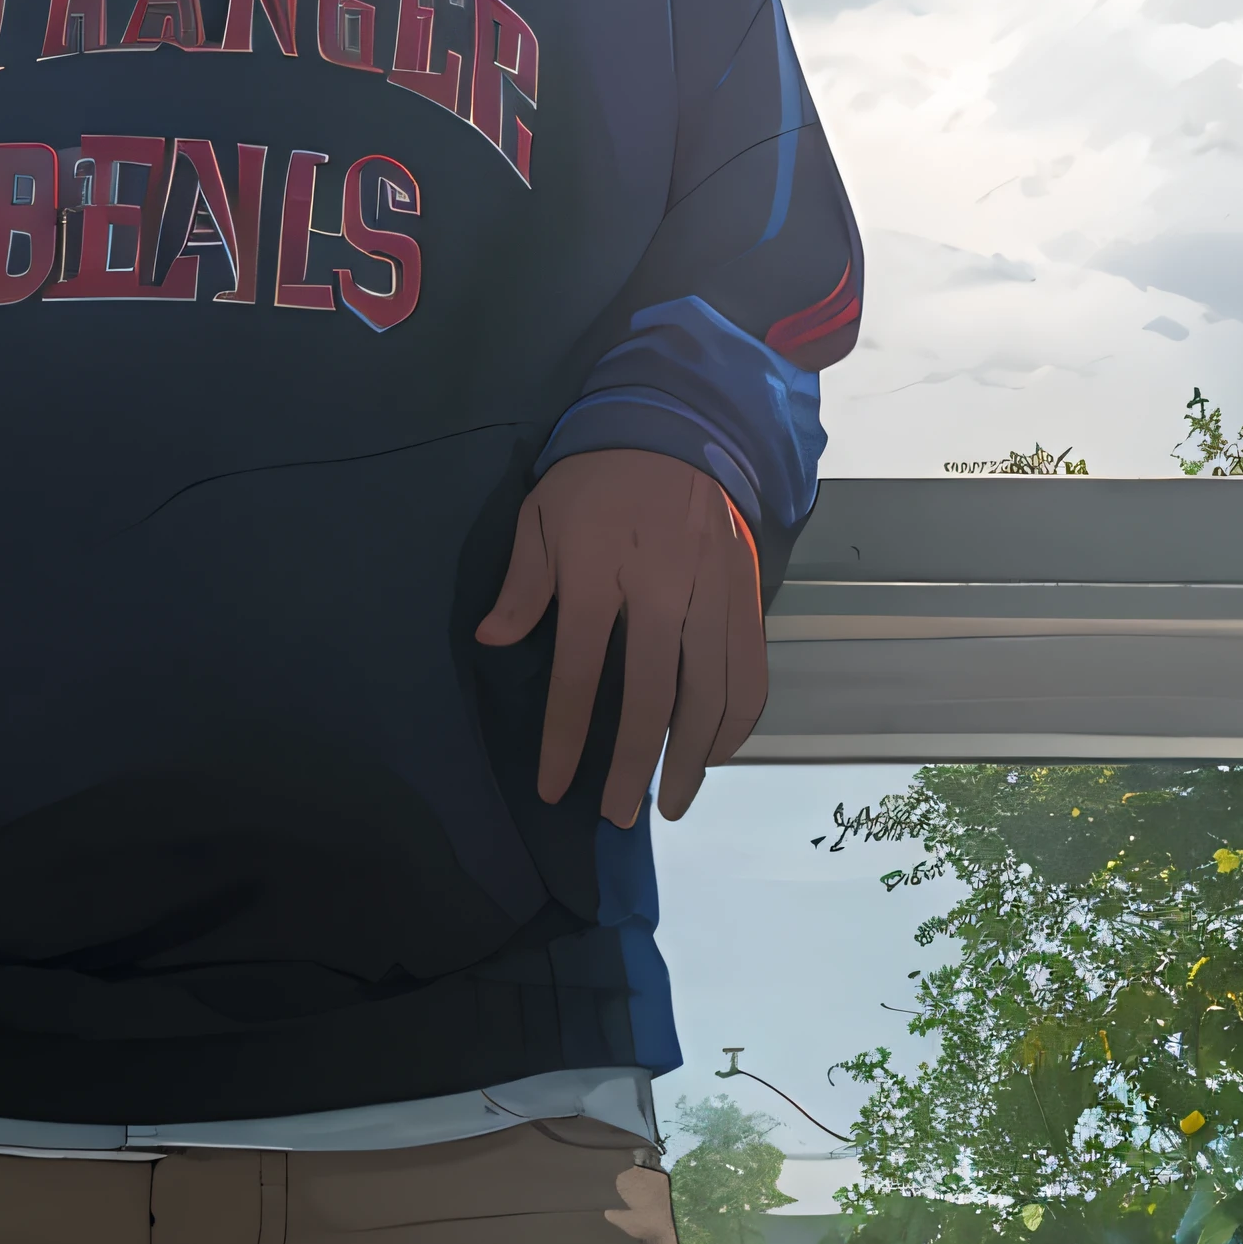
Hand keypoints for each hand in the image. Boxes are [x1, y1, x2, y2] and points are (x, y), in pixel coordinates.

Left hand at [472, 448, 768, 827]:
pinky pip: (750, 670)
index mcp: (600, 571)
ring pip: (711, 693)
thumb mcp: (541, 517)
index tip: (556, 789)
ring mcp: (713, 594)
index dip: (567, 739)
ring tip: (671, 802)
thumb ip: (522, 584)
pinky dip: (738, 720)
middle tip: (620, 816)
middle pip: (653, 698)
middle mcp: (663, 589)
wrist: (677, 428)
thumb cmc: (597, 481)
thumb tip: (492, 643)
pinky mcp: (747, 595)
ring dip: (692, 758)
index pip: (580, 673)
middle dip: (635, 766)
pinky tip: (717, 753)